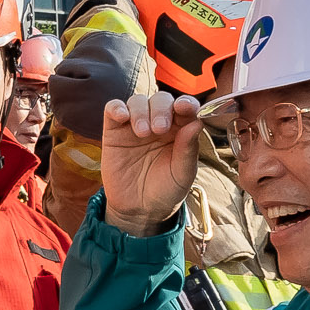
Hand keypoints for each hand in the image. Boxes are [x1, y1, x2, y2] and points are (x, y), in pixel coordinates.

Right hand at [99, 94, 206, 236]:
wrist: (138, 210)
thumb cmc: (165, 190)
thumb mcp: (182, 174)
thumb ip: (189, 149)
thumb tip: (196, 122)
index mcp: (180, 130)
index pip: (185, 108)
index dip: (186, 103)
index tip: (185, 108)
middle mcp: (159, 123)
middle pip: (161, 99)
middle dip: (161, 109)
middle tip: (159, 130)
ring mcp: (135, 125)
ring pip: (138, 101)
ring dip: (141, 111)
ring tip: (142, 133)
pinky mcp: (114, 131)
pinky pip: (113, 108)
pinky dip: (117, 107)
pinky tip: (122, 117)